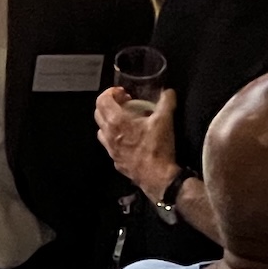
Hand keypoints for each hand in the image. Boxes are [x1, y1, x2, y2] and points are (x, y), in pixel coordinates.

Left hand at [96, 85, 177, 202]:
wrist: (157, 177)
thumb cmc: (157, 147)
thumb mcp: (165, 120)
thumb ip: (166, 101)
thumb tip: (168, 91)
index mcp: (117, 122)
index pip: (102, 101)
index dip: (111, 92)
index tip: (124, 93)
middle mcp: (109, 135)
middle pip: (98, 114)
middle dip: (109, 104)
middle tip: (126, 103)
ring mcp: (110, 150)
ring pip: (101, 130)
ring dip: (110, 121)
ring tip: (126, 120)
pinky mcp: (116, 161)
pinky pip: (109, 145)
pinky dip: (115, 137)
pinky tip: (130, 138)